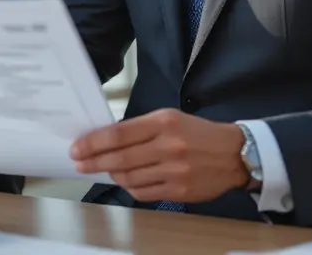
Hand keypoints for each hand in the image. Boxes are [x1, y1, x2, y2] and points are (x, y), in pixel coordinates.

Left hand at [70, 109, 248, 203]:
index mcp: (163, 123)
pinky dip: (130, 188)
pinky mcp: (179, 190)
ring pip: (129, 178)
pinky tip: (126, 181)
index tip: (77, 148)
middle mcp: (168, 146)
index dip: (93, 143)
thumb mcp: (170, 118)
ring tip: (105, 171)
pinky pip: (144, 193)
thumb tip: (107, 139)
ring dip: (112, 175)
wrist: (234, 154)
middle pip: (120, 158)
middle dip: (94, 162)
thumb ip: (140, 128)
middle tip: (79, 164)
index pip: (118, 134)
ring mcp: (174, 171)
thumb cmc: (197, 132)